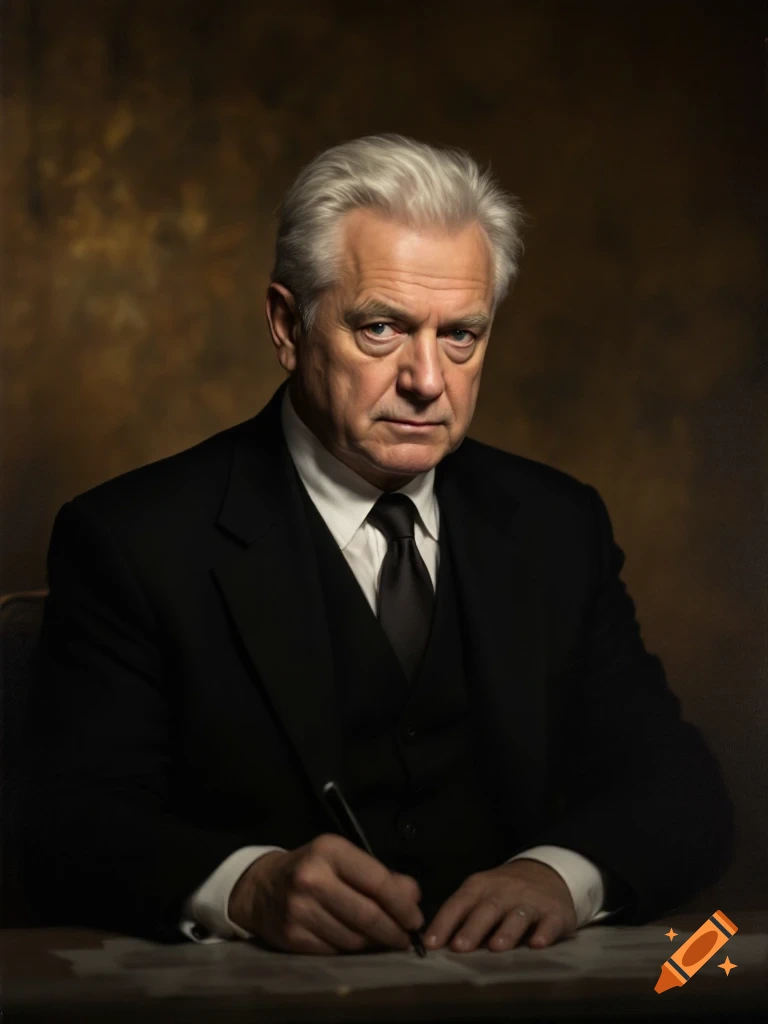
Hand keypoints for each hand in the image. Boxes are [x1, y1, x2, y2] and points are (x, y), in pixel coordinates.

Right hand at [228, 833, 423, 953]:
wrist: (261, 887)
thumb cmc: (312, 868)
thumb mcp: (343, 859)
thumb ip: (379, 874)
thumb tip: (413, 896)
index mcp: (329, 851)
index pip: (377, 881)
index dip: (402, 904)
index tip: (415, 919)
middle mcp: (312, 878)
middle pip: (368, 914)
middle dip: (394, 930)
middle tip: (406, 938)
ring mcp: (300, 909)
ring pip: (353, 938)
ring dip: (374, 943)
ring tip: (384, 939)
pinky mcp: (293, 935)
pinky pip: (335, 950)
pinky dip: (352, 950)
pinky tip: (358, 943)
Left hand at [424, 858, 576, 952]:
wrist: (547, 874)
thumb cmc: (506, 892)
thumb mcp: (481, 894)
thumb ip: (461, 915)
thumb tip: (434, 943)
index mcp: (481, 886)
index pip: (458, 903)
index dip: (444, 923)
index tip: (430, 943)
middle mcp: (505, 891)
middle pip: (487, 909)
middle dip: (472, 928)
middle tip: (460, 947)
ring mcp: (530, 901)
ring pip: (517, 915)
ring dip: (506, 931)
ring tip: (496, 948)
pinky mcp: (554, 912)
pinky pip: (549, 923)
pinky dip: (544, 933)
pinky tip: (537, 944)